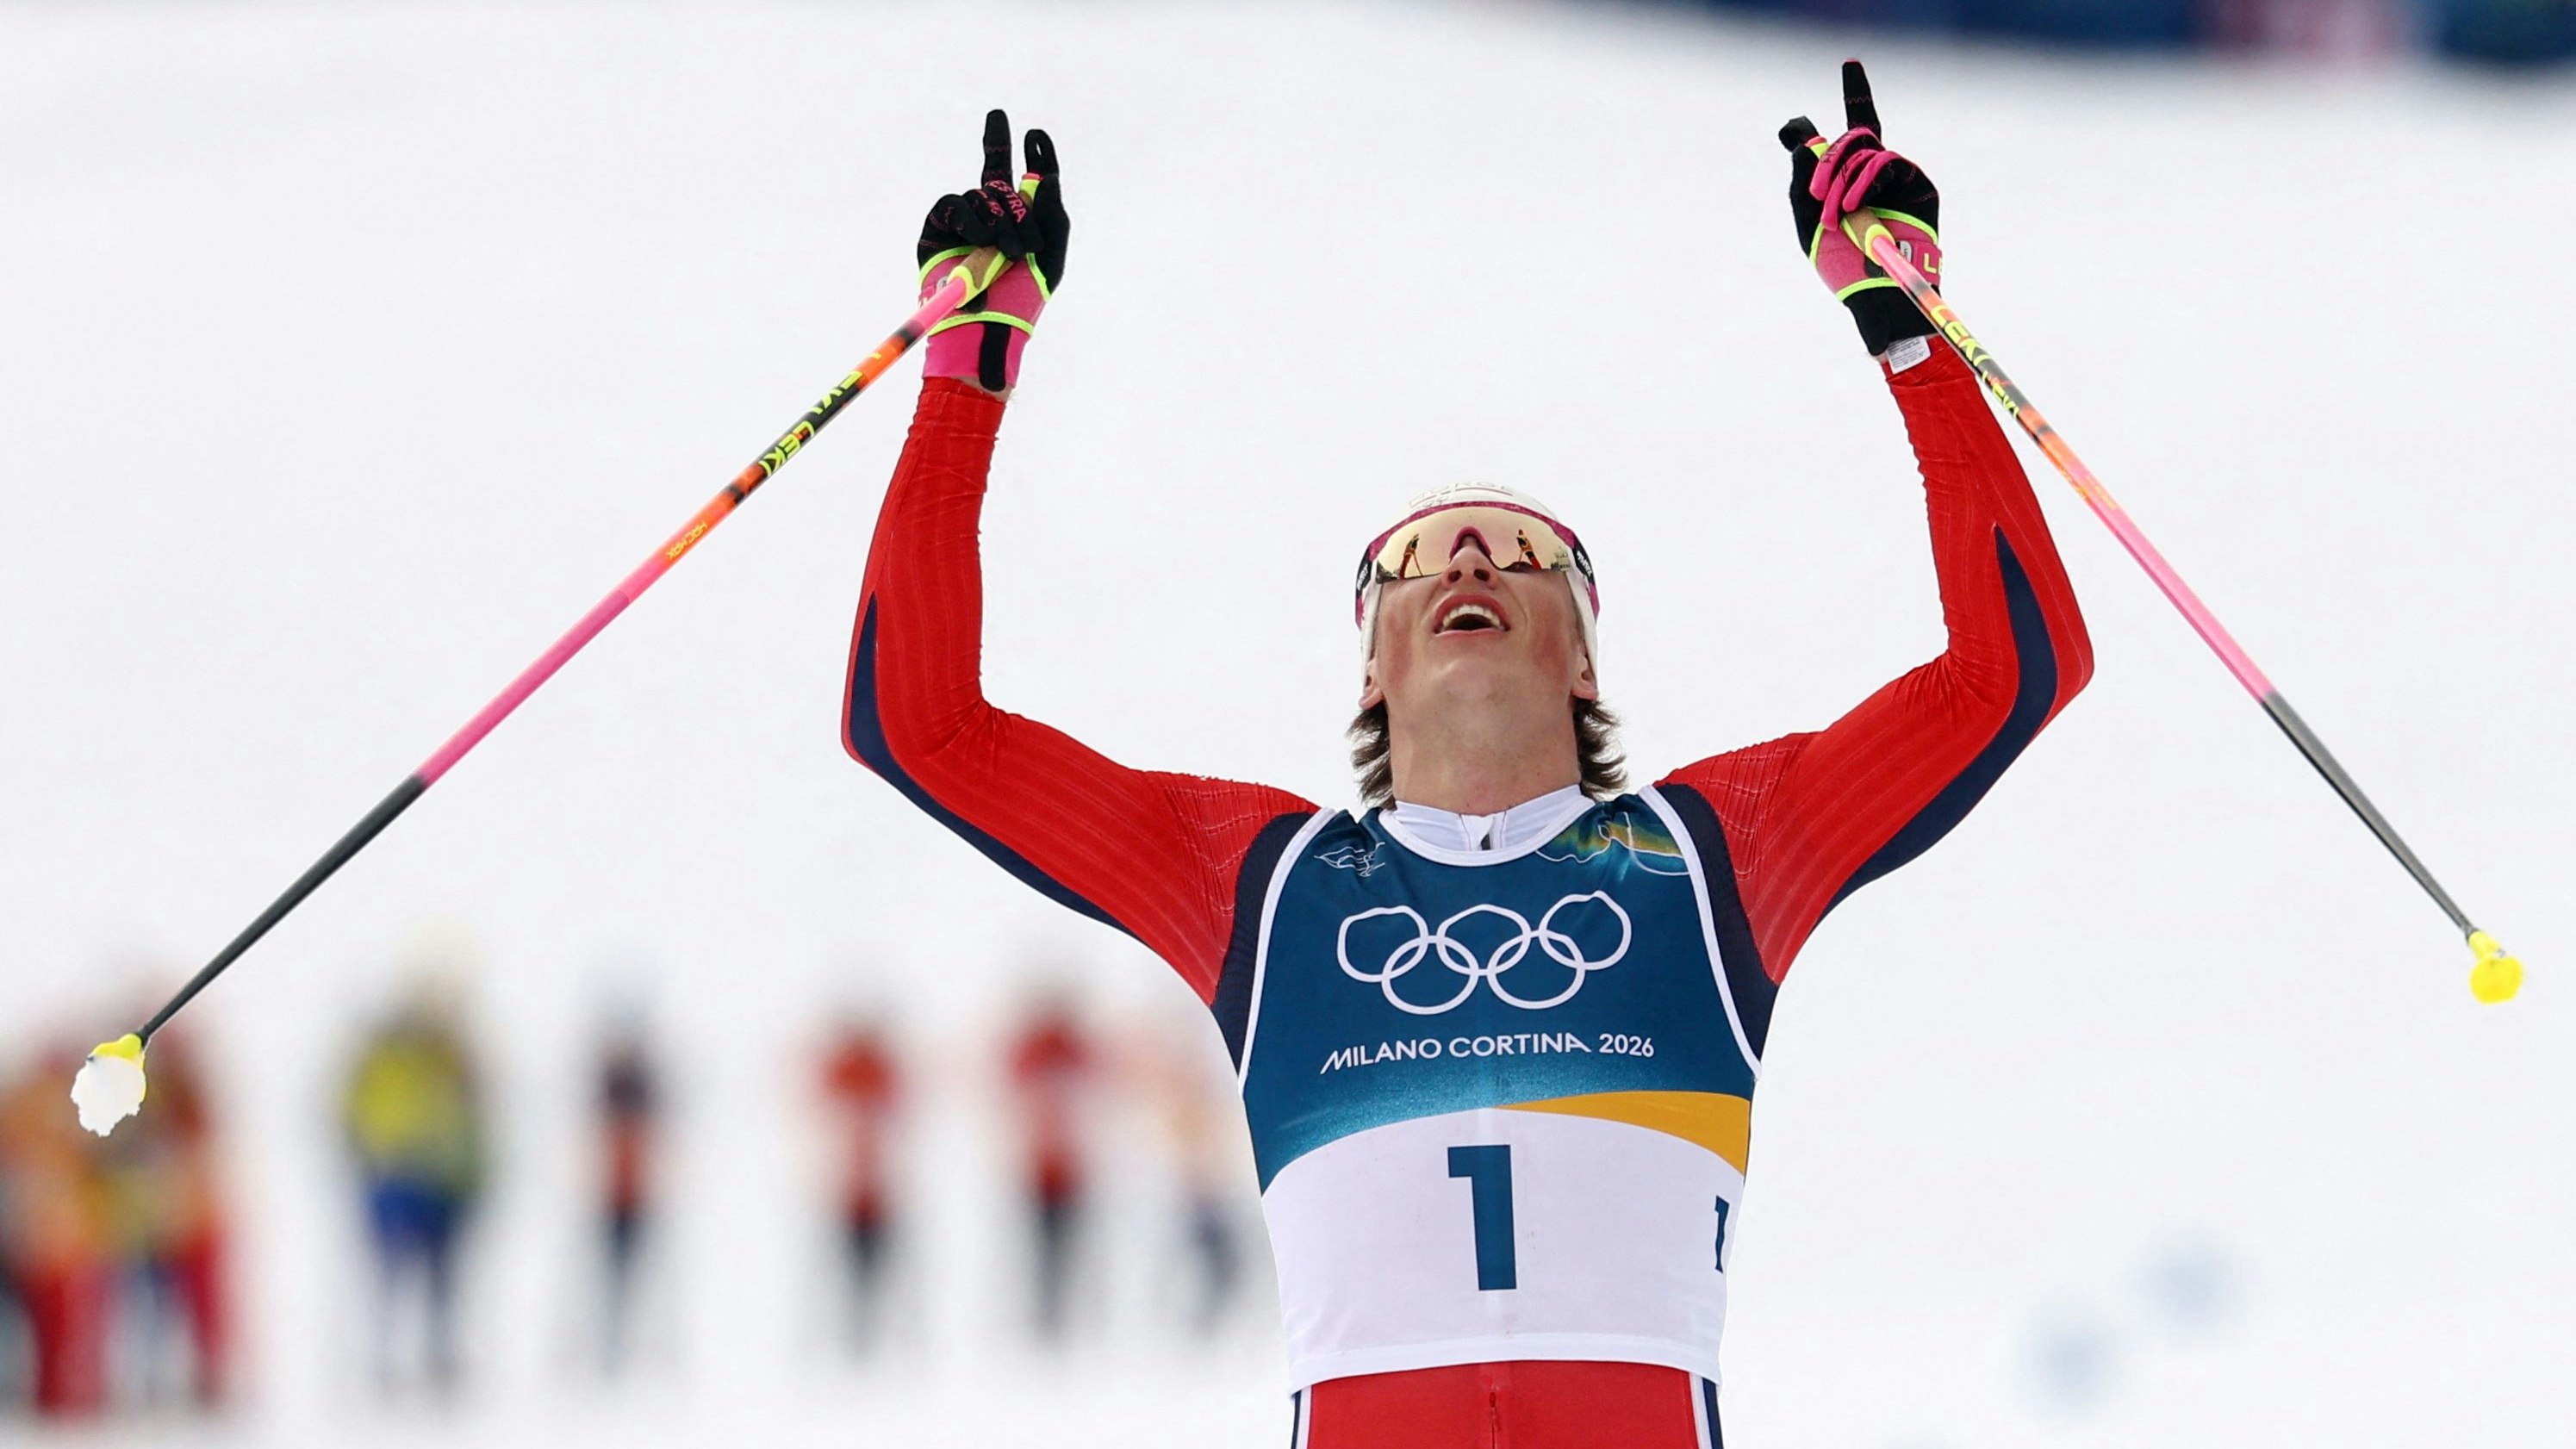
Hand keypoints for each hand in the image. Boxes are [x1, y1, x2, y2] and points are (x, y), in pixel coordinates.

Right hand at [917, 109, 1067, 391]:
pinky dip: (969, 217)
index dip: (1033, 156)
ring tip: (1005, 251)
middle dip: (1000, 155)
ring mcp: (962, 224)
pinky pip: (953, 204)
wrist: (984, 326)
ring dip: (997, 218)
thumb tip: (1042, 176)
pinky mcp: (936, 231)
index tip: (1036, 133)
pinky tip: (980, 238)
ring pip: (979, 193)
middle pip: (995, 174)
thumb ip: (1051, 214)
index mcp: (1022, 224)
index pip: (1027, 181)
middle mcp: (991, 219)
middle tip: (1002, 133)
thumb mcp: (1050, 257)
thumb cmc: (1022, 300)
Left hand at [1778, 61, 1940, 355]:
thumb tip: (1804, 134)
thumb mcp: (1806, 217)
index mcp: (1846, 178)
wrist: (1876, 291)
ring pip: (1865, 147)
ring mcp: (1897, 176)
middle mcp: (1874, 172)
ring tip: (1838, 214)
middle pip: (1854, 133)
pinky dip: (1865, 179)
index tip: (1852, 62)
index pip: (1849, 132)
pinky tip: (1855, 204)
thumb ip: (1801, 174)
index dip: (1855, 95)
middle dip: (1829, 158)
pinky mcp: (1917, 184)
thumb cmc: (1838, 262)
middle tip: (1817, 194)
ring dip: (1843, 178)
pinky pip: (1886, 161)